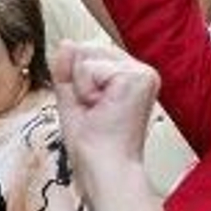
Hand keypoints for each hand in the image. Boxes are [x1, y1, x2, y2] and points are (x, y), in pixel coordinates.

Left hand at [52, 41, 159, 207]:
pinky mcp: (138, 76)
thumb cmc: (93, 145)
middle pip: (88, 48)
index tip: (94, 108)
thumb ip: (67, 70)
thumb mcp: (72, 100)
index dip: (79, 80)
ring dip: (82, 88)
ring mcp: (143, 72)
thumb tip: (67, 43)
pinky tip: (103, 109)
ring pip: (86, 55)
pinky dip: (86, 91)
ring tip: (100, 111)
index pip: (91, 53)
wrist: (105, 167)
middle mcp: (141, 71)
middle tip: (96, 111)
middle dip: (79, 82)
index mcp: (130, 77)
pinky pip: (89, 67)